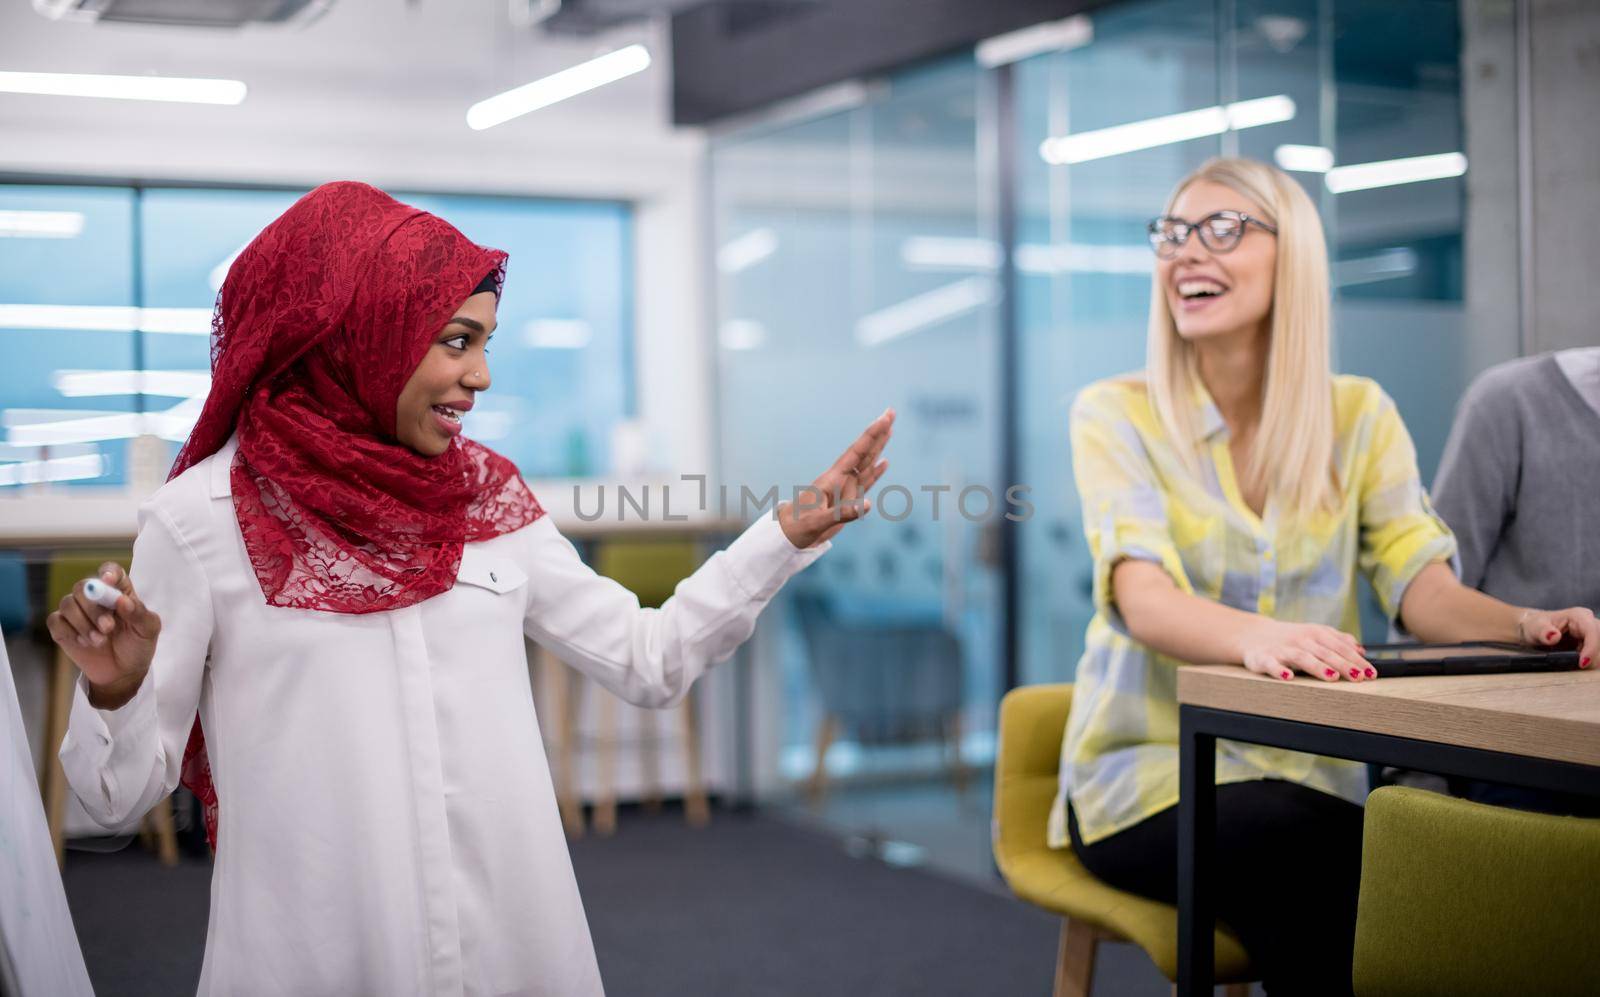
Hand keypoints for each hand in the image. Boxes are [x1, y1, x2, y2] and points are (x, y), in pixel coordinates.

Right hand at [45, 561, 160, 707]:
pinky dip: (69, 631)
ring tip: (100, 641)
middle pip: (83, 586)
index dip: (107, 573)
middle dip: (94, 608)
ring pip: (67, 603)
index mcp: (119, 591)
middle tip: (108, 628)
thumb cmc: (138, 645)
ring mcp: (77, 612)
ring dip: (83, 623)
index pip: (110, 571)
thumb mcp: (147, 630)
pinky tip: (84, 643)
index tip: (108, 581)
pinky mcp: (63, 627)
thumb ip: (138, 613)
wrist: (123, 672)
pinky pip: (55, 620)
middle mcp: (95, 597)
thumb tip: (122, 601)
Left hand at [778, 408, 894, 548]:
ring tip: (890, 429)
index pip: (856, 452)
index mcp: (832, 479)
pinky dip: (876, 472)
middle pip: (864, 452)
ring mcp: (844, 488)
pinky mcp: (848, 500)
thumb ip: (843, 513)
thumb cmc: (799, 526)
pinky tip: (885, 462)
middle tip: (891, 412)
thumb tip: (868, 504)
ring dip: (879, 447)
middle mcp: (840, 479)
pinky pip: (866, 482)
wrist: (789, 535)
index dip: (871, 435)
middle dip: (878, 433)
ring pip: (866, 463)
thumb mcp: (818, 522)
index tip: (884, 418)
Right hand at [1239, 619, 1373, 681]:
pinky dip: (1279, 670)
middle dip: (1343, 664)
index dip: (1356, 659)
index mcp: (1315, 633)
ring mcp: (1282, 649)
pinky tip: (1288, 678)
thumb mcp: (1314, 633)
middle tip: (1359, 677)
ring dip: (1317, 667)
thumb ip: (1338, 640)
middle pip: (1325, 652)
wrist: (1252, 635)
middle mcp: (1300, 640)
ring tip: (1332, 677)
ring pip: (1302, 657)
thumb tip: (1361, 649)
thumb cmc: (1289, 638)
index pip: (1340, 646)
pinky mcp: (1263, 658)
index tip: (1371, 673)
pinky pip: (1271, 665)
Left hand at [1516, 606, 1597, 668]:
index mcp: (1578, 616)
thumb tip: (1553, 636)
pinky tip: (1578, 665)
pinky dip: (1590, 662)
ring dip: (1592, 660)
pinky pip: (1596, 655)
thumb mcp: (1534, 628)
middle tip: (1579, 667)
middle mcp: (1589, 623)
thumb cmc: (1535, 626)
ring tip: (1575, 666)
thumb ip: (1543, 632)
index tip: (1582, 663)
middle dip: (1593, 655)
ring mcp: (1592, 634)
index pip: (1592, 631)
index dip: (1591, 648)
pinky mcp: (1591, 644)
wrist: (1535, 630)